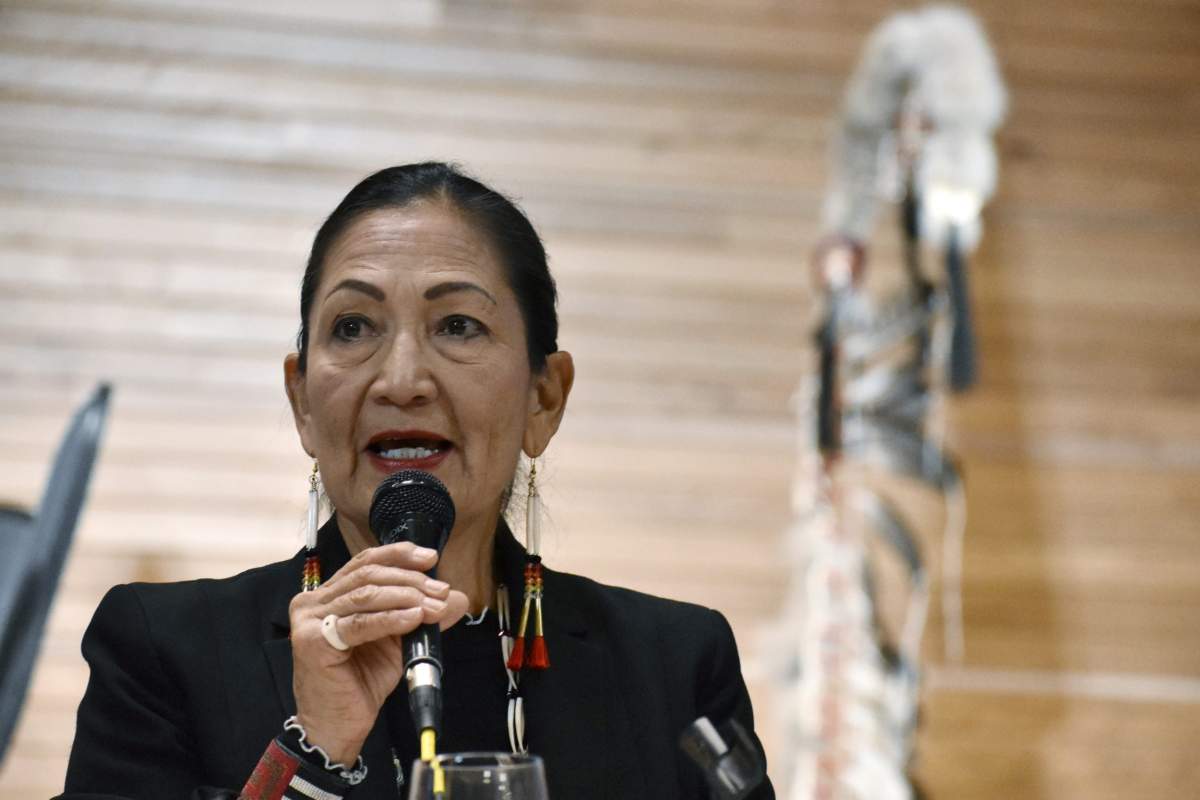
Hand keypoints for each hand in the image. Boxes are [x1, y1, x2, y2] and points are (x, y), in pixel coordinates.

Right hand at [287, 542, 468, 763]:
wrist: (339, 725)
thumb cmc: (362, 682)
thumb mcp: (398, 641)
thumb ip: (420, 615)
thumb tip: (456, 598)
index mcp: (329, 595)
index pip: (365, 562)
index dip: (398, 555)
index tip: (431, 558)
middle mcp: (314, 602)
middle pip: (368, 575)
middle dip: (410, 580)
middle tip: (441, 591)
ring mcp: (310, 620)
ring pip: (365, 595)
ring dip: (406, 596)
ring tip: (434, 606)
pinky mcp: (313, 642)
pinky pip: (360, 623)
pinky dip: (391, 618)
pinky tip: (414, 618)